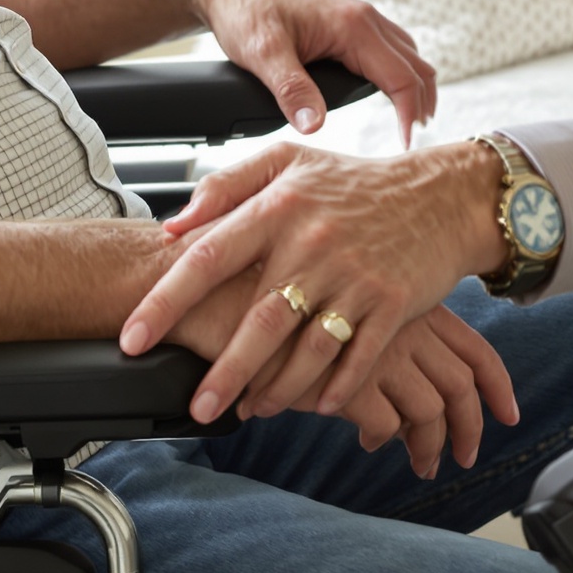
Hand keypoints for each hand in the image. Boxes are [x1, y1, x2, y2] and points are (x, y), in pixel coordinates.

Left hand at [120, 136, 507, 423]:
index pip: (209, 256)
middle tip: (195, 407)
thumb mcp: (288, 161)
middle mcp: (314, 242)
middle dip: (222, 372)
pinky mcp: (391, 305)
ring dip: (274, 389)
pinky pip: (356, 358)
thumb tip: (175, 226)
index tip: (133, 338)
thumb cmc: (353, 183)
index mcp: (279, 205)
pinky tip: (315, 406)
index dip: (166, 301)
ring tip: (248, 411)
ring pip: (304, 349)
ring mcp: (355, 276)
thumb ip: (226, 185)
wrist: (439, 196)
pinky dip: (334, 388)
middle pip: (257, 320)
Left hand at [183, 0, 436, 142]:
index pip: (403, 78)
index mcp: (352, 25)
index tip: (406, 147)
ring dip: (414, 83)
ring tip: (412, 116)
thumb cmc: (242, 2)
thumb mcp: (262, 52)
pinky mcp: (342, 13)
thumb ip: (291, 90)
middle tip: (418, 138)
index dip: (410, 116)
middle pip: (415, 63)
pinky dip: (398, 65)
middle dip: (424, 101)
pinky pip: (385, 40)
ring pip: (404, 49)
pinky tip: (385, 82)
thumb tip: (316, 128)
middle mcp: (362, 15)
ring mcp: (354, 12)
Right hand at [251, 305, 518, 477]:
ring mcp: (378, 352)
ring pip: (429, 414)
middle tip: (462, 455)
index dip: (497, 385)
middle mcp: (403, 323)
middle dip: (468, 428)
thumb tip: (402, 348)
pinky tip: (365, 440)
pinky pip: (385, 425)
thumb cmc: (277, 281)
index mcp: (408, 297)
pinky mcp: (348, 382)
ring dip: (428, 447)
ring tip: (419, 464)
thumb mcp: (342, 280)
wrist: (226, 286)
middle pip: (461, 387)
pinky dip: (382, 440)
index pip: (475, 347)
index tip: (507, 413)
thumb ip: (377, 309)